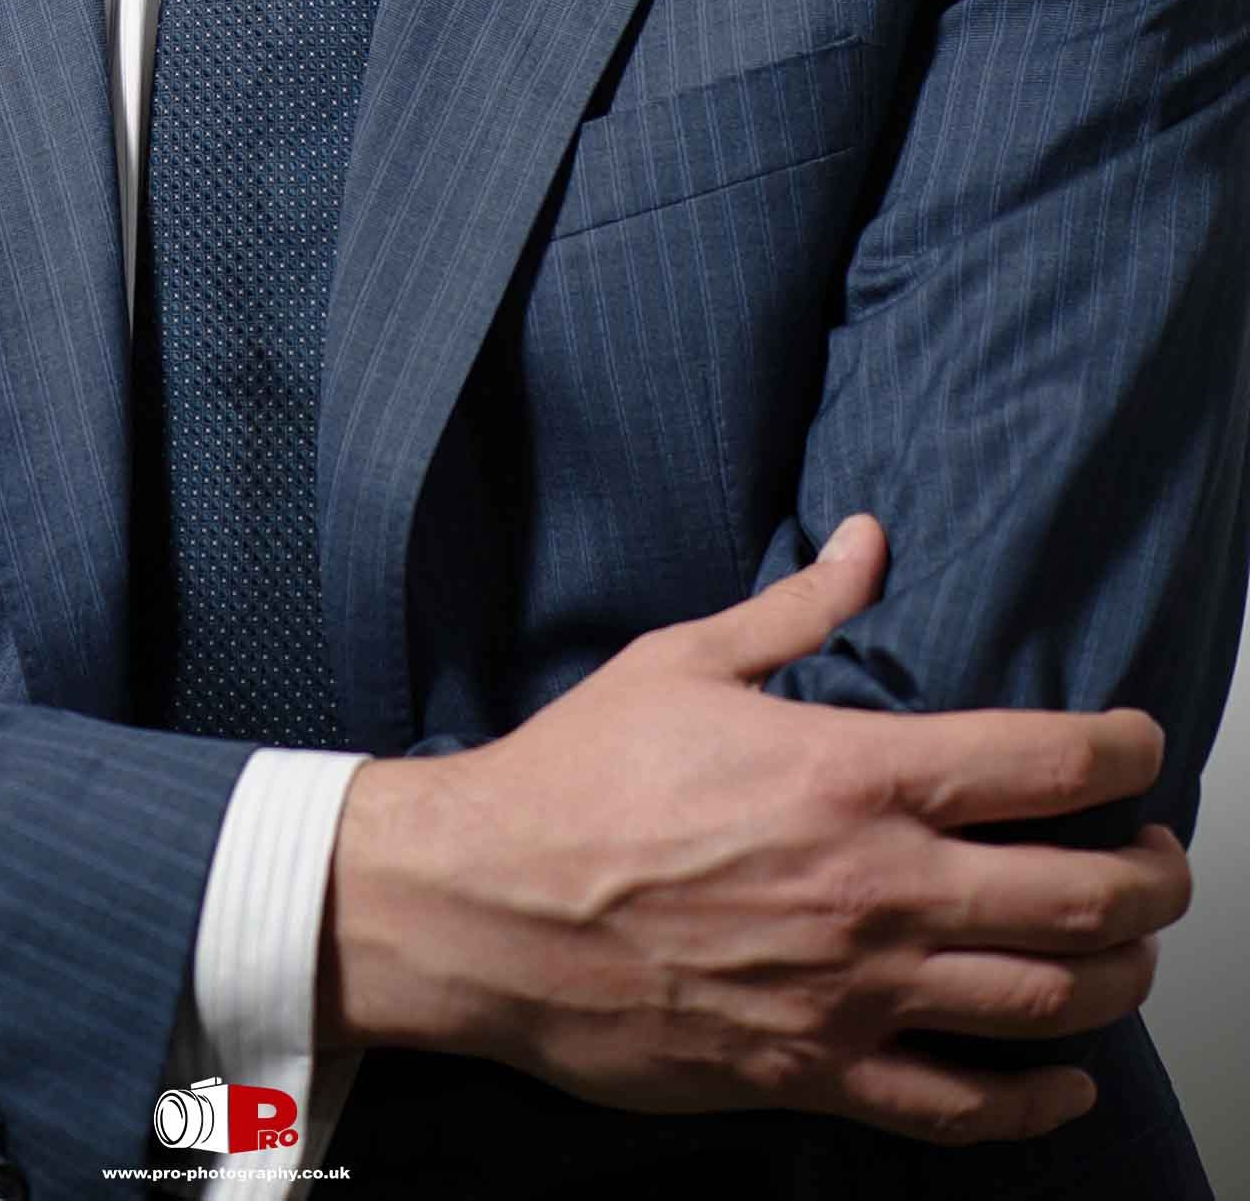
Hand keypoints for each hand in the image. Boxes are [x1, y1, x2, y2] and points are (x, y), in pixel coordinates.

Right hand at [320, 515, 1190, 1149]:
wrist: (491, 907)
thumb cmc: (578, 777)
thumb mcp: (684, 660)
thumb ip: (796, 608)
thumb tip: (869, 542)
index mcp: (853, 774)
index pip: (1043, 762)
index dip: (1121, 751)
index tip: (1142, 746)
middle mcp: (878, 887)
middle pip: (1081, 893)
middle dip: (1152, 877)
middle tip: (1160, 859)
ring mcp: (855, 991)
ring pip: (1048, 1001)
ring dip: (1115, 978)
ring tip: (1126, 952)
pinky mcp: (816, 1070)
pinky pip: (960, 1107)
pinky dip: (1033, 1102)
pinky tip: (1062, 1082)